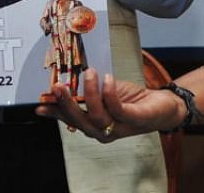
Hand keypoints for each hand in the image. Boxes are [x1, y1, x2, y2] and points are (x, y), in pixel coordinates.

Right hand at [36, 69, 182, 141]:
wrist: (163, 107)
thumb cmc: (131, 101)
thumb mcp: (104, 94)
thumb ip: (87, 93)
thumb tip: (65, 81)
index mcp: (93, 125)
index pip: (69, 119)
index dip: (54, 113)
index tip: (39, 105)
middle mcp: (103, 131)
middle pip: (80, 121)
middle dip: (66, 104)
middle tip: (58, 86)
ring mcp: (119, 128)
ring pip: (97, 116)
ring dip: (90, 92)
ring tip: (90, 72)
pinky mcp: (134, 120)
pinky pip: (118, 109)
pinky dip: (110, 94)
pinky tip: (107, 79)